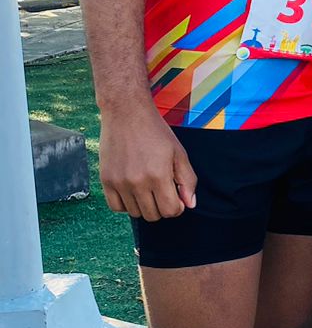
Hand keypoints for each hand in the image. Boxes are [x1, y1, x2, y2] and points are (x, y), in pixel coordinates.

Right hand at [99, 100, 197, 220]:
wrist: (126, 112)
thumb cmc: (155, 131)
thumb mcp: (179, 153)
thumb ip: (187, 180)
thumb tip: (189, 204)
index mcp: (158, 175)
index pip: (170, 211)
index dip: (177, 207)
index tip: (175, 196)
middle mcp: (137, 182)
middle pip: (153, 215)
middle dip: (161, 207)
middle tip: (162, 191)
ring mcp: (119, 182)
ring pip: (135, 213)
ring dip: (144, 206)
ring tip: (147, 188)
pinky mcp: (106, 180)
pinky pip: (116, 207)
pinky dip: (126, 204)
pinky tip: (133, 191)